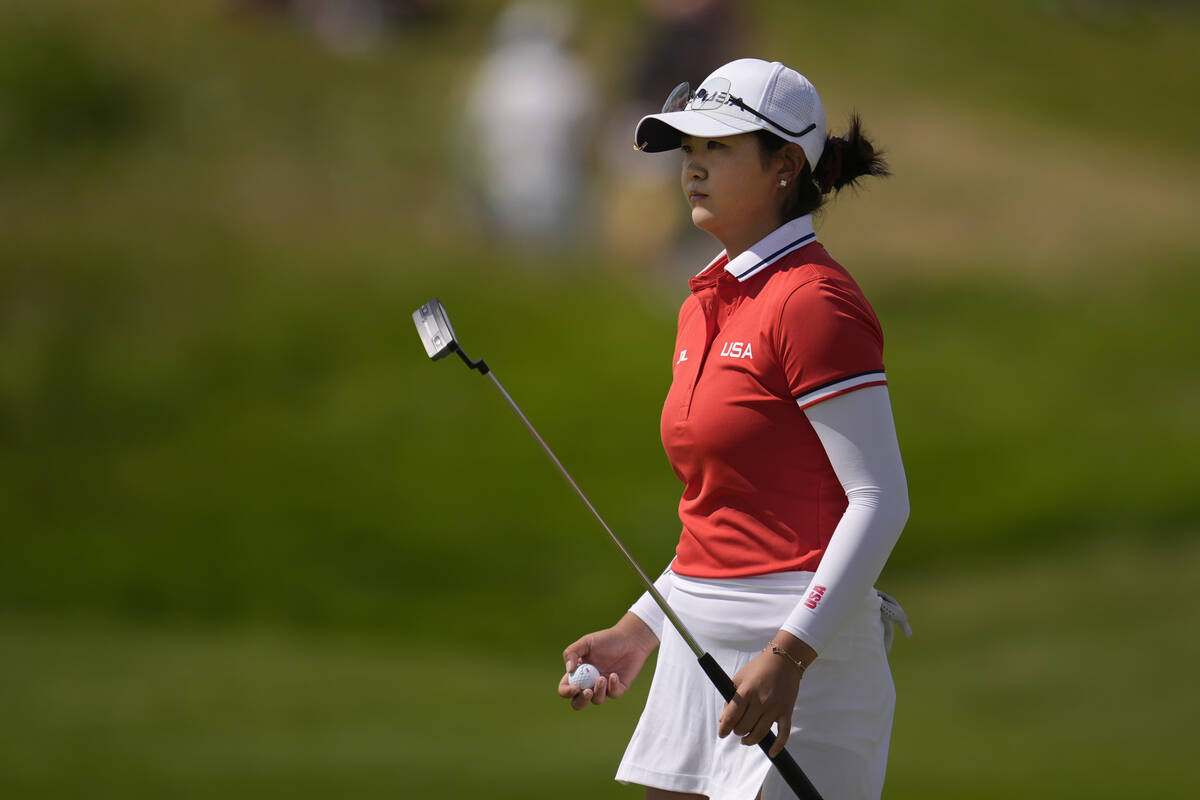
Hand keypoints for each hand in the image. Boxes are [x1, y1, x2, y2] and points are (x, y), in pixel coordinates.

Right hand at [558, 612, 658, 710]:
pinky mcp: (618, 688)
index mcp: (578, 673)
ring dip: (598, 692)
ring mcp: (604, 687)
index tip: (575, 687)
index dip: (566, 692)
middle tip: (587, 691)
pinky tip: (614, 675)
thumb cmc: (607, 639)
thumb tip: (568, 671)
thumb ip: (572, 653)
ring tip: (602, 678)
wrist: (630, 639)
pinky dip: (612, 687)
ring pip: (597, 700)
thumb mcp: (586, 642)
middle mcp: (589, 682)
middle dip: (581, 701)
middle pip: (578, 703)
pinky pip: (613, 694)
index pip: (565, 688)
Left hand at [717, 633, 816, 756]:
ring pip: (759, 733)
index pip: (731, 717)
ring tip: (745, 739)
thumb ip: (730, 699)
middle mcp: (760, 701)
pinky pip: (783, 733)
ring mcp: (775, 708)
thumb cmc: (758, 668)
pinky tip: (771, 752)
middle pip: (744, 727)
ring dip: (750, 740)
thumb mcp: (739, 678)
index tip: (722, 733)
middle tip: (736, 729)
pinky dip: (777, 745)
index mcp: (746, 692)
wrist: (784, 660)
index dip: (724, 728)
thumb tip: (723, 719)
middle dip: (737, 731)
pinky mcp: (787, 711)